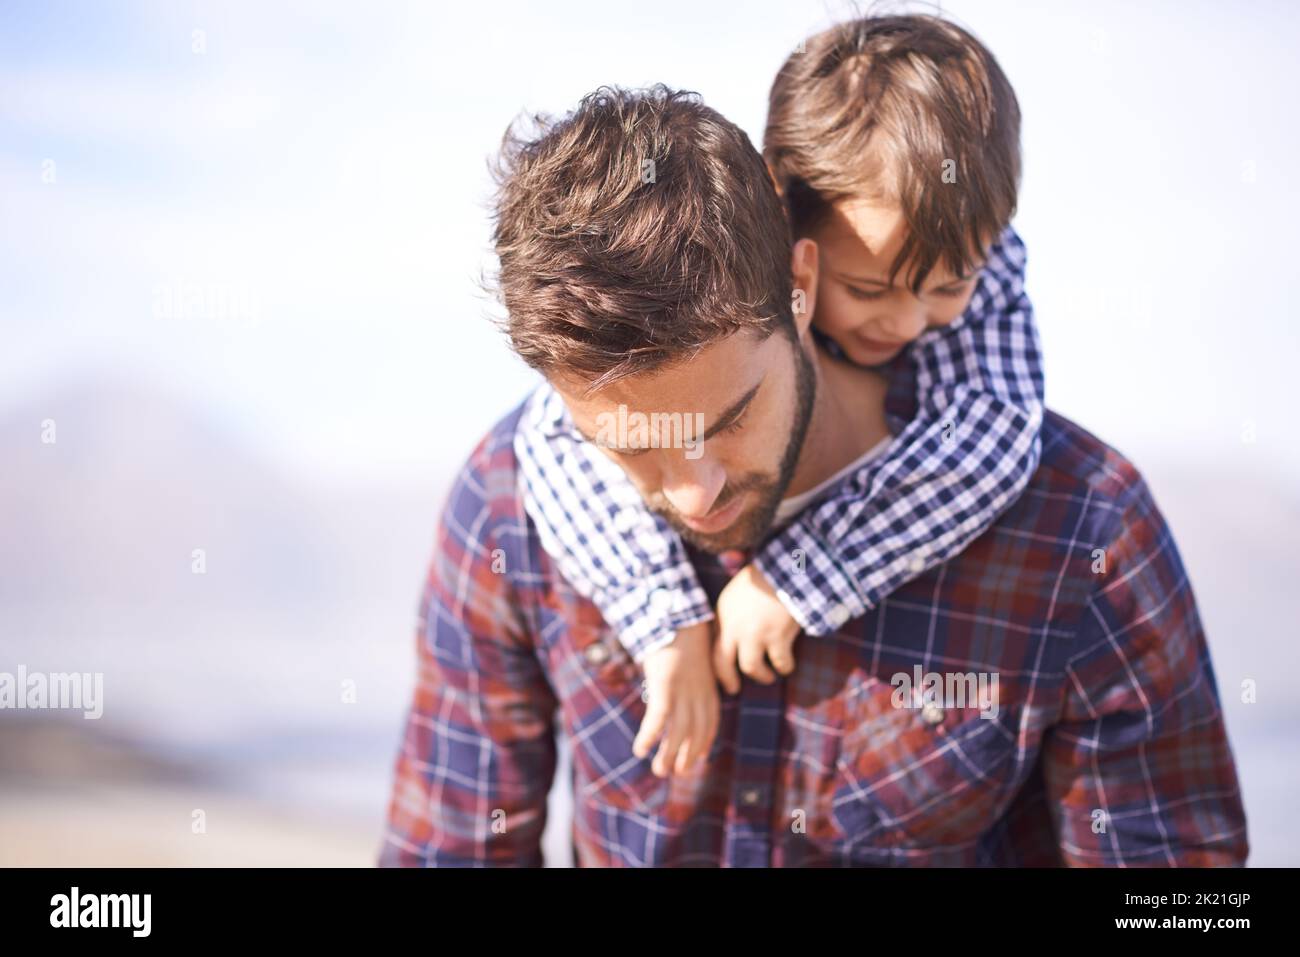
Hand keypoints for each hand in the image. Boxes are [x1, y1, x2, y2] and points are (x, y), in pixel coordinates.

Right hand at [632, 620, 720, 776]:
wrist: (677, 613)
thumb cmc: (682, 634)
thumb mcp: (693, 660)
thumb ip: (692, 678)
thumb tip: (681, 689)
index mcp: (708, 688)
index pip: (709, 724)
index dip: (702, 745)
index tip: (695, 760)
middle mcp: (698, 693)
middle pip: (695, 733)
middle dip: (685, 756)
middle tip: (675, 773)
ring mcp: (682, 690)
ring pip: (677, 732)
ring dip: (668, 754)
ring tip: (659, 770)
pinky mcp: (664, 684)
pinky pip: (658, 717)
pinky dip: (650, 736)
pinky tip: (640, 749)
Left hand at [712, 563, 800, 693]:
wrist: (785, 570)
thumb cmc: (762, 581)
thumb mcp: (734, 597)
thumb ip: (729, 618)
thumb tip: (728, 641)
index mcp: (723, 617)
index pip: (712, 650)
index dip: (717, 669)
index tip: (723, 678)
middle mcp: (735, 628)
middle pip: (724, 665)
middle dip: (728, 681)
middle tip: (734, 690)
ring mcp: (756, 634)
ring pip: (751, 668)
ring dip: (761, 676)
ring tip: (769, 676)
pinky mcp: (777, 637)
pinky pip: (781, 663)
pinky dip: (785, 666)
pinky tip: (787, 665)